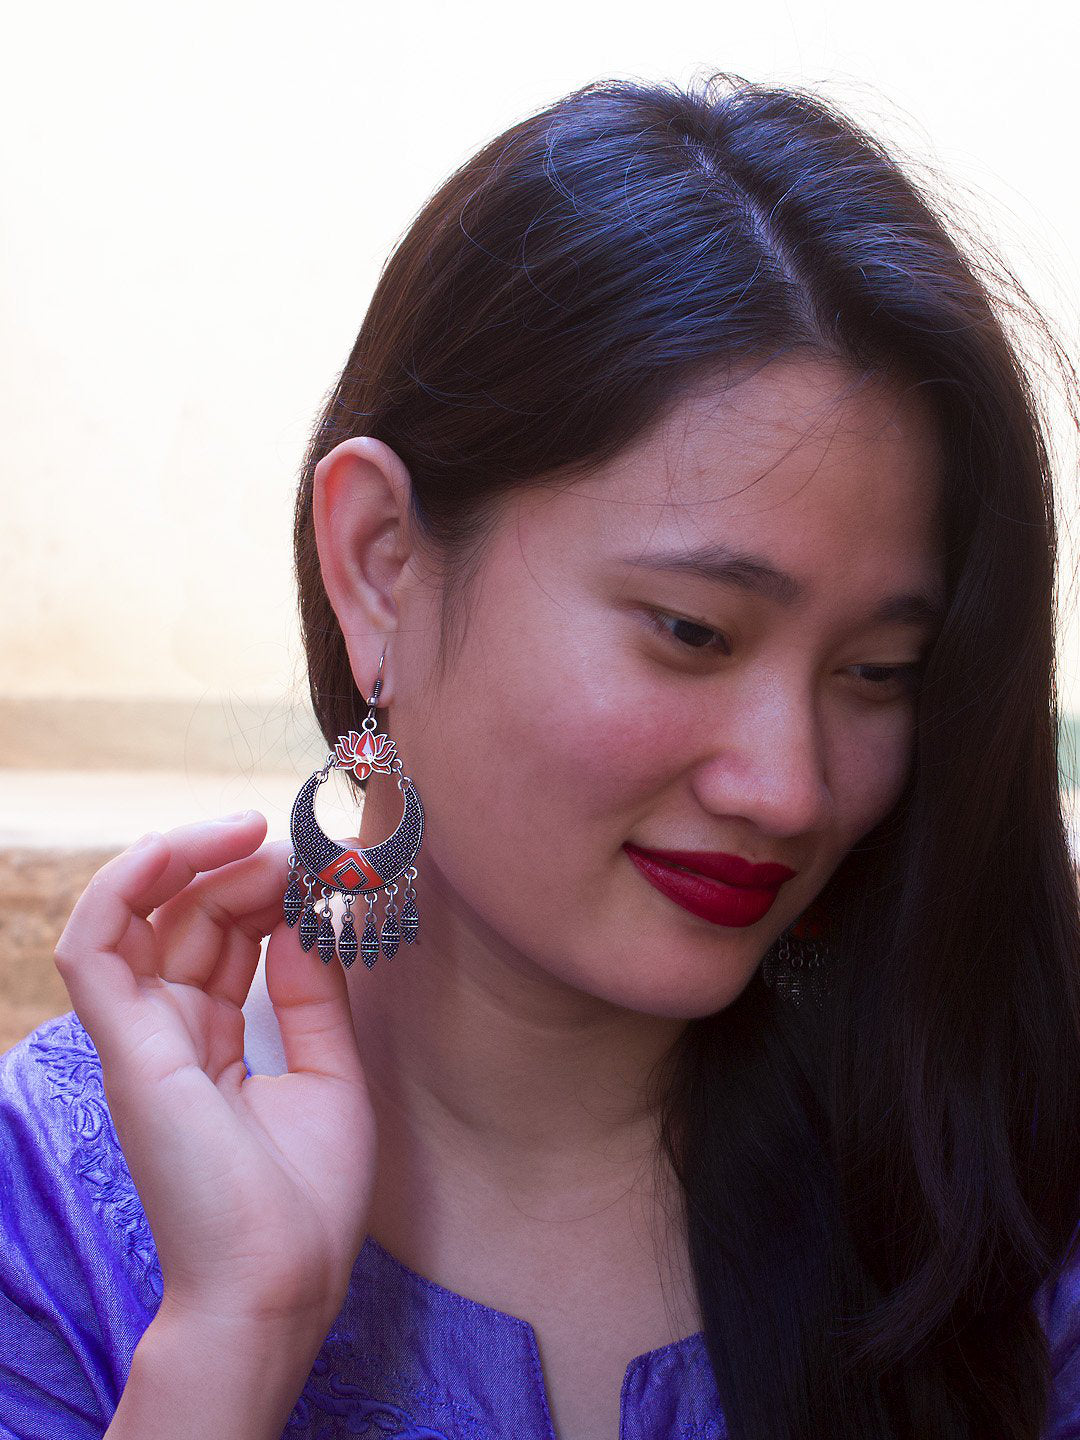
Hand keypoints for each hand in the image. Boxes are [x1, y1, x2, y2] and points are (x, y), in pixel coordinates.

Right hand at [54, 813, 376, 1328]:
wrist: (279, 1282)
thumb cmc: (306, 1199)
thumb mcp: (328, 1071)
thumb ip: (312, 994)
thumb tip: (311, 920)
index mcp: (212, 1045)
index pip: (223, 940)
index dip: (265, 891)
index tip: (320, 870)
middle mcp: (170, 1034)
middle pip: (187, 918)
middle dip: (240, 869)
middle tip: (298, 853)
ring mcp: (141, 1038)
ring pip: (136, 916)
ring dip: (188, 860)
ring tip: (249, 835)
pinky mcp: (126, 1047)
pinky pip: (95, 945)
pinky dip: (127, 885)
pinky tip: (180, 848)